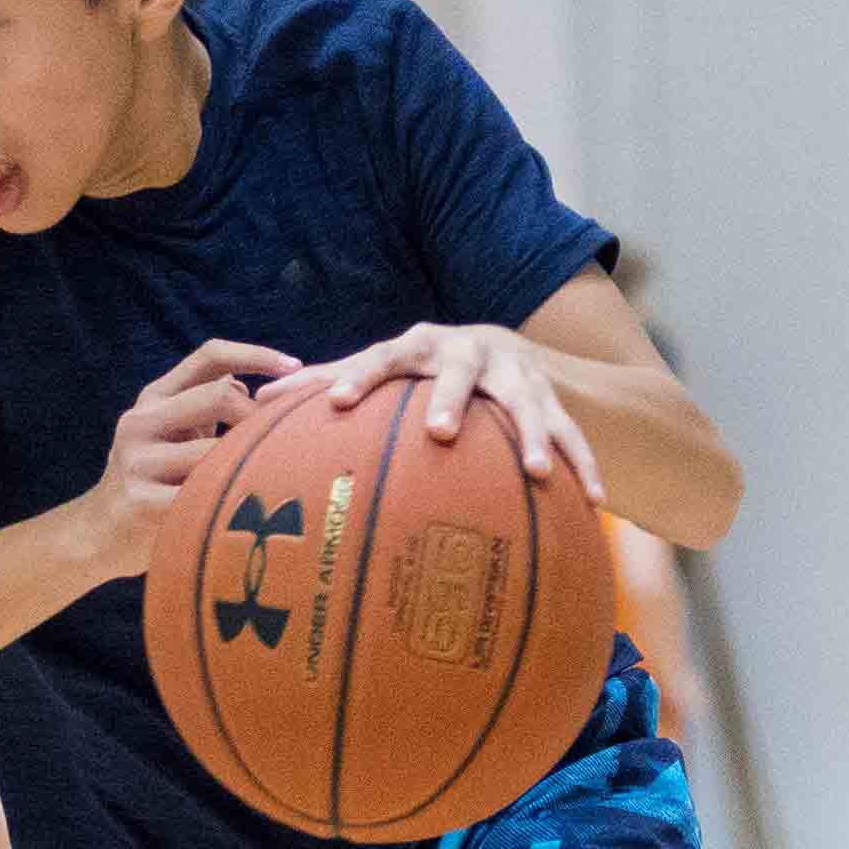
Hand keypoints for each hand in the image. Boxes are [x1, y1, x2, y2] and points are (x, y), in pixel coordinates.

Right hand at [73, 339, 295, 581]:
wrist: (100, 532)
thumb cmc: (153, 480)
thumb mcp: (172, 433)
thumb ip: (207, 407)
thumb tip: (256, 390)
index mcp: (154, 398)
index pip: (209, 356)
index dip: (256, 356)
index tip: (296, 368)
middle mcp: (141, 421)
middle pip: (219, 396)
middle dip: (259, 417)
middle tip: (286, 442)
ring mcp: (138, 462)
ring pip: (216, 450)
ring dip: (249, 464)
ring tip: (271, 482)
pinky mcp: (142, 502)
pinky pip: (204, 494)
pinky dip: (232, 500)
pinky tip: (246, 513)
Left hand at [293, 322, 602, 495]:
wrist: (510, 349)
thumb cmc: (425, 368)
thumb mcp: (385, 368)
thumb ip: (328, 381)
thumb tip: (252, 398)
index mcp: (422, 345)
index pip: (384, 355)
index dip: (358, 376)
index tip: (334, 404)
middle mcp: (472, 352)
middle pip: (459, 370)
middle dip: (449, 397)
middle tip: (438, 431)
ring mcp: (518, 375)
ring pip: (528, 404)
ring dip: (534, 436)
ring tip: (535, 472)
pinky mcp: (555, 400)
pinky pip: (575, 435)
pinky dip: (584, 466)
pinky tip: (595, 503)